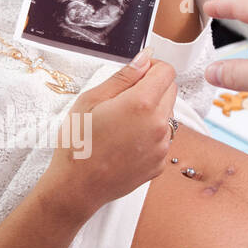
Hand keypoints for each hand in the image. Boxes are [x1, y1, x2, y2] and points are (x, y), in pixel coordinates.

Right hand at [43, 50, 178, 216]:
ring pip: (167, 116)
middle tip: (124, 100)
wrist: (77, 187)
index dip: (152, 67)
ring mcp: (161, 147)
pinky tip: (125, 143)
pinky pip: (162, 140)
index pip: (166, 71)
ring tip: (121, 125)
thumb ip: (123, 77)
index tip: (138, 73)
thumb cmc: (77, 145)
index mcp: (141, 104)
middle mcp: (158, 125)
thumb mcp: (91, 100)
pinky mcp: (159, 163)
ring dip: (151, 113)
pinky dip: (149, 136)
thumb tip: (143, 60)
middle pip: (170, 91)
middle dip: (153, 88)